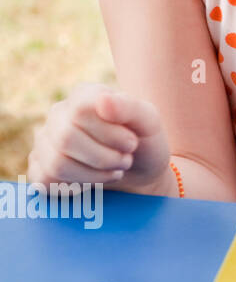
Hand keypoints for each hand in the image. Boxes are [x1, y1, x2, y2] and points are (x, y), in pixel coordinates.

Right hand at [28, 82, 170, 188]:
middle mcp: (59, 114)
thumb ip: (130, 107)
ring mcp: (45, 141)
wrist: (140, 173)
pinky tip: (95, 180)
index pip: (80, 110)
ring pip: (56, 163)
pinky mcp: (40, 168)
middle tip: (125, 160)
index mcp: (84, 95)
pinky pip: (47, 181)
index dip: (109, 134)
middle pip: (65, 139)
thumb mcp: (149, 122)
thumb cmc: (144, 142)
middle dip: (105, 158)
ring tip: (115, 169)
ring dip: (95, 174)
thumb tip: (102, 99)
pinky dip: (79, 186)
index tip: (131, 143)